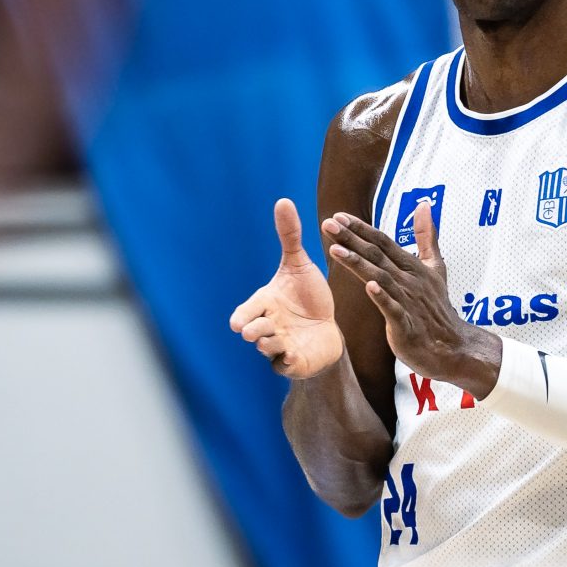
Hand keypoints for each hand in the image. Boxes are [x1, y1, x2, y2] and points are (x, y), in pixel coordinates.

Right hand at [230, 200, 343, 378]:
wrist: (327, 327)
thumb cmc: (308, 295)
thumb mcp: (299, 264)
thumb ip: (289, 236)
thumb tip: (283, 200)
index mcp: (265, 304)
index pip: (246, 311)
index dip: (243, 317)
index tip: (239, 322)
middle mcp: (268, 326)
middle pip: (254, 332)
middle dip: (254, 331)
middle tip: (258, 330)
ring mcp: (280, 346)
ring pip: (267, 349)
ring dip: (269, 345)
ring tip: (274, 339)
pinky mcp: (294, 362)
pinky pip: (286, 366)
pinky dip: (288, 362)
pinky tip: (295, 356)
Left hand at [323, 204, 501, 396]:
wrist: (453, 346)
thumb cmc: (437, 307)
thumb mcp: (435, 267)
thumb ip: (427, 236)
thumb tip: (424, 205)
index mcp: (412, 266)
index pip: (383, 242)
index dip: (361, 229)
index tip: (339, 216)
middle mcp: (409, 280)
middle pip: (377, 255)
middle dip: (352, 239)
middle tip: (329, 224)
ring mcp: (408, 302)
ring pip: (381, 278)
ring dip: (358, 263)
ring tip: (335, 250)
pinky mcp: (407, 325)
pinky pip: (393, 309)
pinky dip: (382, 297)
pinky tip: (369, 287)